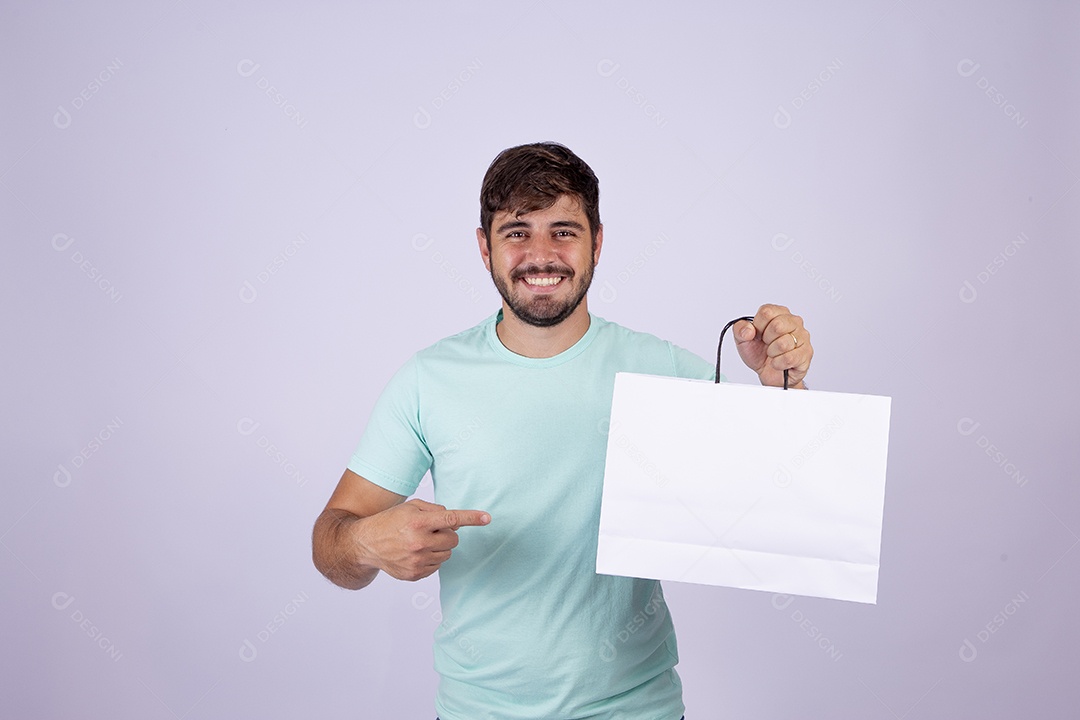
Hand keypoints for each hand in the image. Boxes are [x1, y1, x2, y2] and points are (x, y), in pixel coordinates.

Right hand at [354, 499, 489, 581]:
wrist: (366, 543)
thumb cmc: (391, 521)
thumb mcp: (411, 507)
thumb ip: (435, 510)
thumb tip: (456, 521)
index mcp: (418, 523)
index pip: (451, 519)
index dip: (472, 518)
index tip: (487, 518)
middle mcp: (418, 543)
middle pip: (453, 539)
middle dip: (446, 534)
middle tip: (430, 531)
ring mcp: (416, 561)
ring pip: (447, 555)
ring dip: (440, 547)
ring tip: (420, 542)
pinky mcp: (414, 575)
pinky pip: (437, 567)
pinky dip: (431, 559)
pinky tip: (415, 553)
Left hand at [734, 303, 812, 388]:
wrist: (769, 373)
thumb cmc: (759, 353)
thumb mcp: (742, 340)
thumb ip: (740, 329)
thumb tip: (748, 330)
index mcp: (779, 313)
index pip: (766, 312)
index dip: (758, 326)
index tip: (758, 334)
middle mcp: (793, 322)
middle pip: (777, 326)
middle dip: (766, 340)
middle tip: (767, 344)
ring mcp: (802, 337)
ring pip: (783, 343)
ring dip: (772, 353)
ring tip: (773, 354)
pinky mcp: (806, 353)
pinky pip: (789, 358)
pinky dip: (778, 363)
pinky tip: (778, 362)